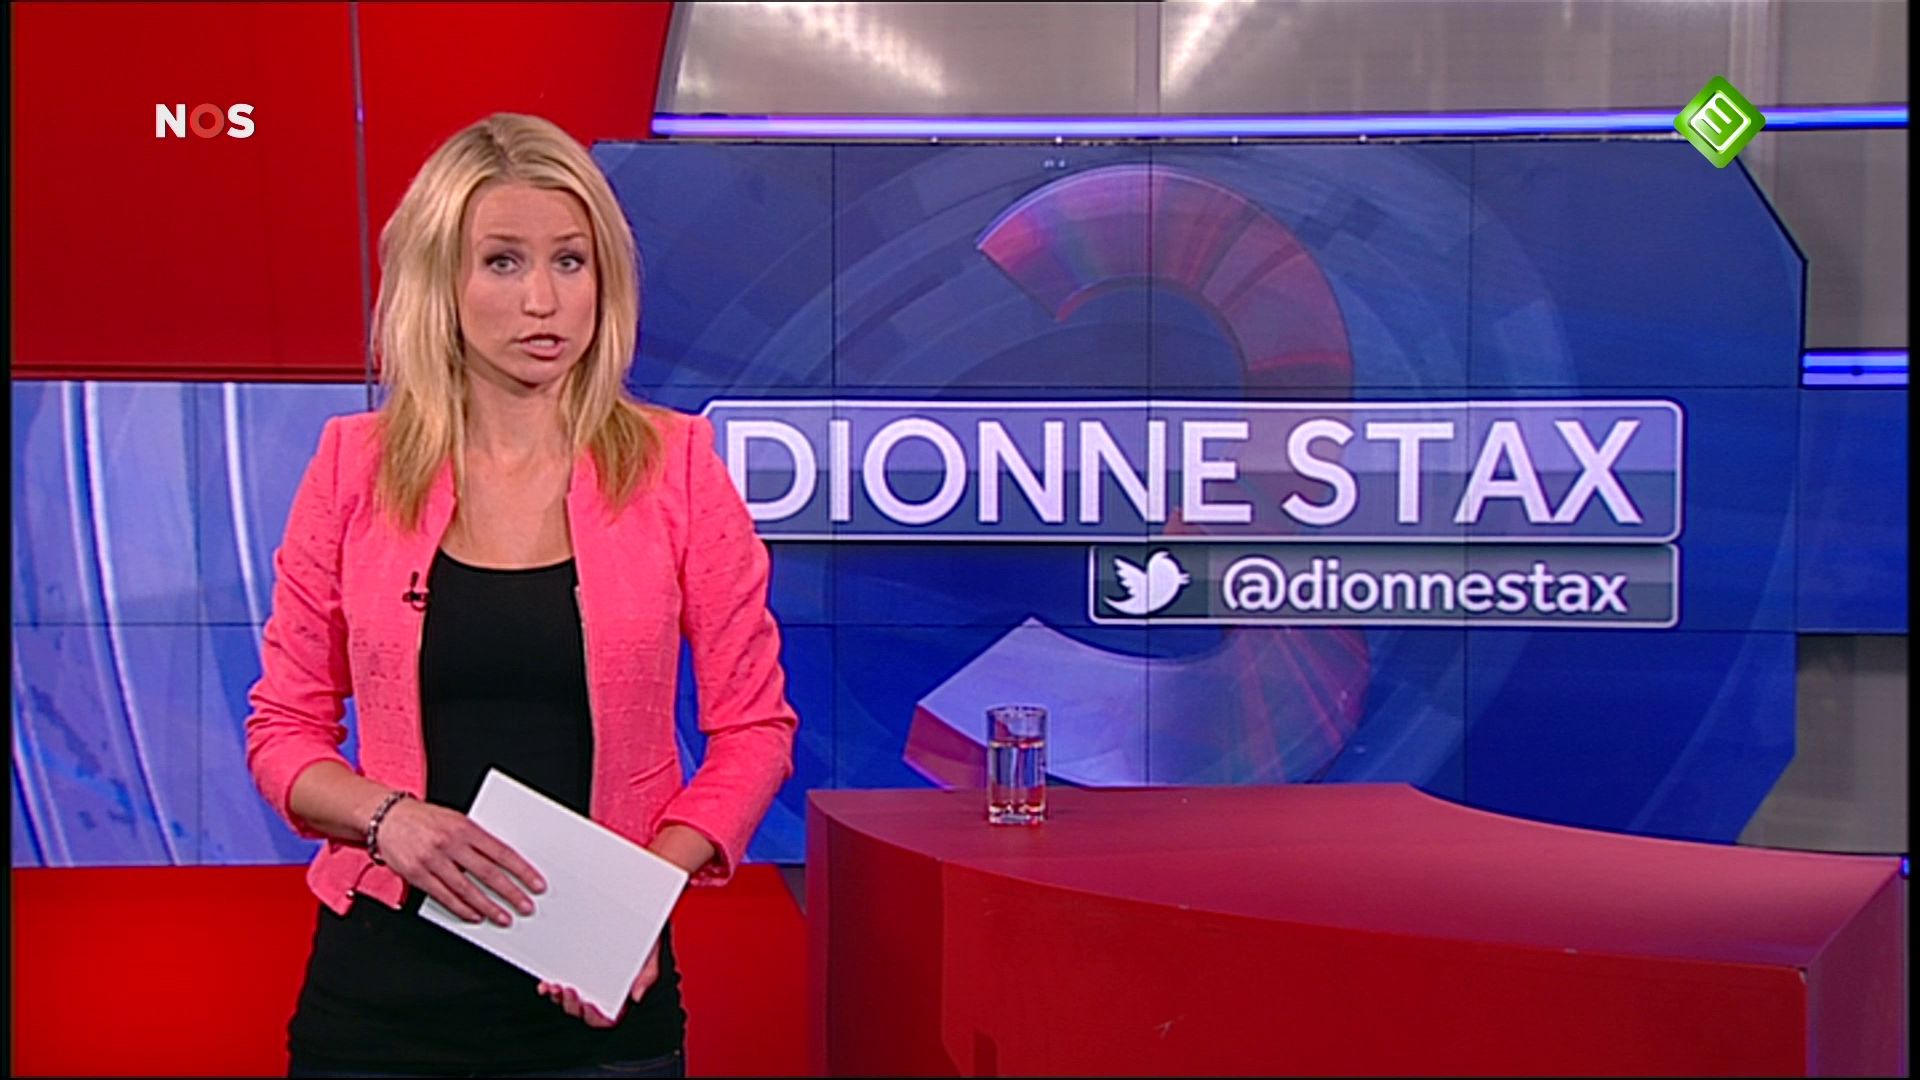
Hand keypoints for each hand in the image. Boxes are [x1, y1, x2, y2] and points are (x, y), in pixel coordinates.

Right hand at [373, 797, 545, 925]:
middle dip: (510, 893)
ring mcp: (433, 860)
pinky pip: (443, 896)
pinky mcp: (417, 875)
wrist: (387, 817)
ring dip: (488, 907)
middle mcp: (450, 844)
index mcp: (465, 827)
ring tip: (503, 917)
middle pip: (487, 873)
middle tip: (525, 906)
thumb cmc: (425, 818)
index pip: (501, 852)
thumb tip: (504, 862)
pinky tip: (475, 916)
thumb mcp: (456, 819)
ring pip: (466, 889)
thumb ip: (477, 839)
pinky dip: (461, 908)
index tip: (536, 884)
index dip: (522, 870)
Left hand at [539, 938, 661, 1026]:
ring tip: (554, 986)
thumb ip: (648, 975)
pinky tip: (545, 984)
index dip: (596, 1017)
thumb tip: (637, 997)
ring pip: (568, 1000)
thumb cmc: (645, 934)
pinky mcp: (574, 966)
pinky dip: (549, 988)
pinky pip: (559, 984)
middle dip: (571, 1006)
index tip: (589, 1005)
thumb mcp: (651, 952)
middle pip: (583, 1011)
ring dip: (558, 998)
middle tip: (567, 991)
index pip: (608, 1018)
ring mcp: (587, 978)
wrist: (636, 909)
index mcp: (621, 994)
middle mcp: (602, 990)